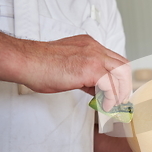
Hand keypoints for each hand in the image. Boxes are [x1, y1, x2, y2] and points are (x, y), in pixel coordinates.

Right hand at [0, 15, 130, 109]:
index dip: (120, 77)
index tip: (119, 90)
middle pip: (123, 66)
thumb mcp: (69, 68)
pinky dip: (111, 97)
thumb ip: (86, 77)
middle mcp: (95, 48)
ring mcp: (94, 56)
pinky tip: (105, 106)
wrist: (26, 61)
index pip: (115, 60)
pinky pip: (110, 85)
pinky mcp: (91, 68)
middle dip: (125, 85)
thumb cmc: (40, 65)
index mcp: (90, 45)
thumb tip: (97, 90)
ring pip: (121, 74)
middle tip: (121, 99)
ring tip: (115, 105)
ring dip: (120, 91)